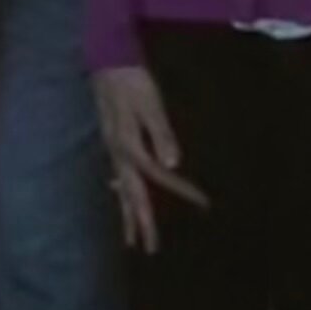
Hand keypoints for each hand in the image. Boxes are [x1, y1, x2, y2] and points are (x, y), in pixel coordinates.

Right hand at [94, 65, 201, 251]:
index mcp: (130, 145)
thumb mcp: (151, 104)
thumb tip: (172, 164)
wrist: (106, 60)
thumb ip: (161, 134)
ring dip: (128, 214)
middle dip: (140, 222)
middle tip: (149, 249)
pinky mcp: (113, 143)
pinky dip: (121, 193)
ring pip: (121, 189)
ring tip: (131, 238)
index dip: (180, 190)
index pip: (158, 175)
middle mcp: (119, 153)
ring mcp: (113, 150)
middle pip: (131, 194)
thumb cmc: (132, 80)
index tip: (203, 203)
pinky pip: (118, 177)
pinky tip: (120, 196)